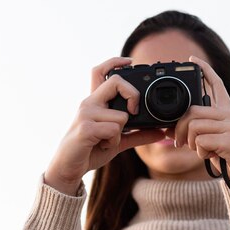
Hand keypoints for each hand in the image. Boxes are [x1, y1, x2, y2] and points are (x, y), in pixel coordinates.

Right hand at [45, 57, 163, 188]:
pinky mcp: (86, 128)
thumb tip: (160, 133)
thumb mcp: (118, 141)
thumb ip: (138, 134)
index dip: (115, 62)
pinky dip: (113, 141)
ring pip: (121, 116)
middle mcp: (89, 103)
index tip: (130, 61)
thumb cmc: (90, 150)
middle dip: (133, 96)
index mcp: (95, 102)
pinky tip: (102, 146)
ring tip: (107, 141)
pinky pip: (114, 130)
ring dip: (120, 134)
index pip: (100, 71)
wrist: (69, 167)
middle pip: (116, 82)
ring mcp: (86, 114)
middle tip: (133, 113)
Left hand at [174, 55, 229, 178]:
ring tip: (201, 151)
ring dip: (190, 143)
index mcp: (228, 111)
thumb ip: (196, 132)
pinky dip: (200, 152)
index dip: (204, 70)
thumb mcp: (212, 141)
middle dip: (179, 129)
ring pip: (195, 127)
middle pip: (193, 111)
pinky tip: (210, 156)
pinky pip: (201, 142)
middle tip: (178, 143)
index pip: (216, 84)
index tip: (192, 59)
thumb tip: (169, 130)